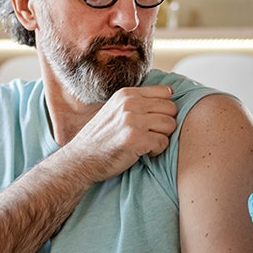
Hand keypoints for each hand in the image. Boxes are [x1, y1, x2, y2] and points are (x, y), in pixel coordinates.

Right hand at [61, 85, 176, 182]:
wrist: (80, 160)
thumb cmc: (101, 139)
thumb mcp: (115, 110)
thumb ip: (137, 102)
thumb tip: (170, 93)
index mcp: (126, 94)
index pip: (166, 92)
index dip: (164, 109)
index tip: (152, 121)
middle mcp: (130, 103)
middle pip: (171, 108)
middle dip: (165, 124)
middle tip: (150, 135)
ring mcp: (132, 120)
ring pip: (170, 125)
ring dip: (162, 138)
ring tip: (146, 143)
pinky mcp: (135, 139)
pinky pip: (163, 142)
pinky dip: (156, 151)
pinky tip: (141, 153)